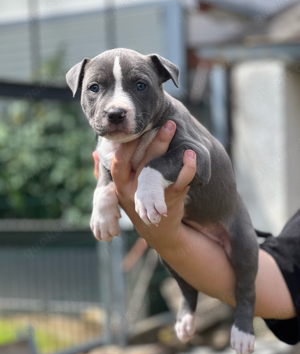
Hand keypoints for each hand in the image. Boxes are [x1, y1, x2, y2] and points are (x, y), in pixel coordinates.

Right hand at [110, 121, 196, 251]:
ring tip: (173, 128)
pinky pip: (179, 181)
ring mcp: (153, 195)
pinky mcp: (171, 199)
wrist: (158, 231)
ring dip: (166, 147)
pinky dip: (186, 168)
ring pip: (159, 169)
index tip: (131, 126)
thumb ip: (104, 174)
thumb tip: (96, 153)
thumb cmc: (136, 204)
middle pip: (142, 162)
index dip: (124, 144)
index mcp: (121, 184)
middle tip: (164, 122)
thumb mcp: (118, 191)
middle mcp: (135, 190)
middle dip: (152, 140)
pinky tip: (190, 154)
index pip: (119, 162)